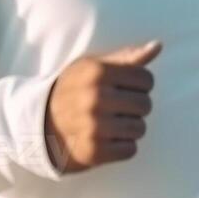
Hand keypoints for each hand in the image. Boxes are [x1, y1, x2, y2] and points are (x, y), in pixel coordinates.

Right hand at [45, 41, 160, 173]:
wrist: (40, 126)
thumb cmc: (74, 91)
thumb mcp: (93, 67)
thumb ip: (127, 57)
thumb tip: (158, 46)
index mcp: (97, 72)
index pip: (146, 79)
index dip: (138, 84)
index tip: (122, 88)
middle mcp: (95, 98)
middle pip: (146, 104)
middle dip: (135, 107)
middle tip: (115, 108)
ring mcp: (94, 127)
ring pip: (140, 129)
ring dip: (129, 128)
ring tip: (110, 124)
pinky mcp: (94, 151)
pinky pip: (130, 150)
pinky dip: (122, 147)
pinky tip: (105, 139)